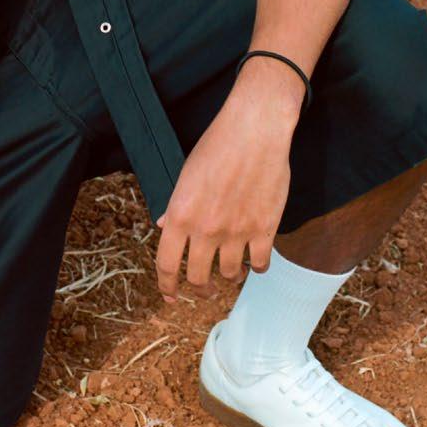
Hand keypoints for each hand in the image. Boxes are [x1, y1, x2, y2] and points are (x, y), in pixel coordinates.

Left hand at [154, 81, 295, 302]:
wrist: (255, 130)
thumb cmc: (217, 146)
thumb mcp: (186, 175)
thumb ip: (175, 207)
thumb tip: (162, 227)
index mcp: (180, 215)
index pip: (167, 265)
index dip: (166, 286)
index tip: (171, 296)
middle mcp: (205, 229)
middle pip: (199, 278)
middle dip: (201, 288)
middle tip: (206, 287)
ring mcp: (236, 232)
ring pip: (230, 274)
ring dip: (230, 277)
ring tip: (232, 271)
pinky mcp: (264, 229)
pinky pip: (259, 264)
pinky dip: (256, 268)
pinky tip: (255, 262)